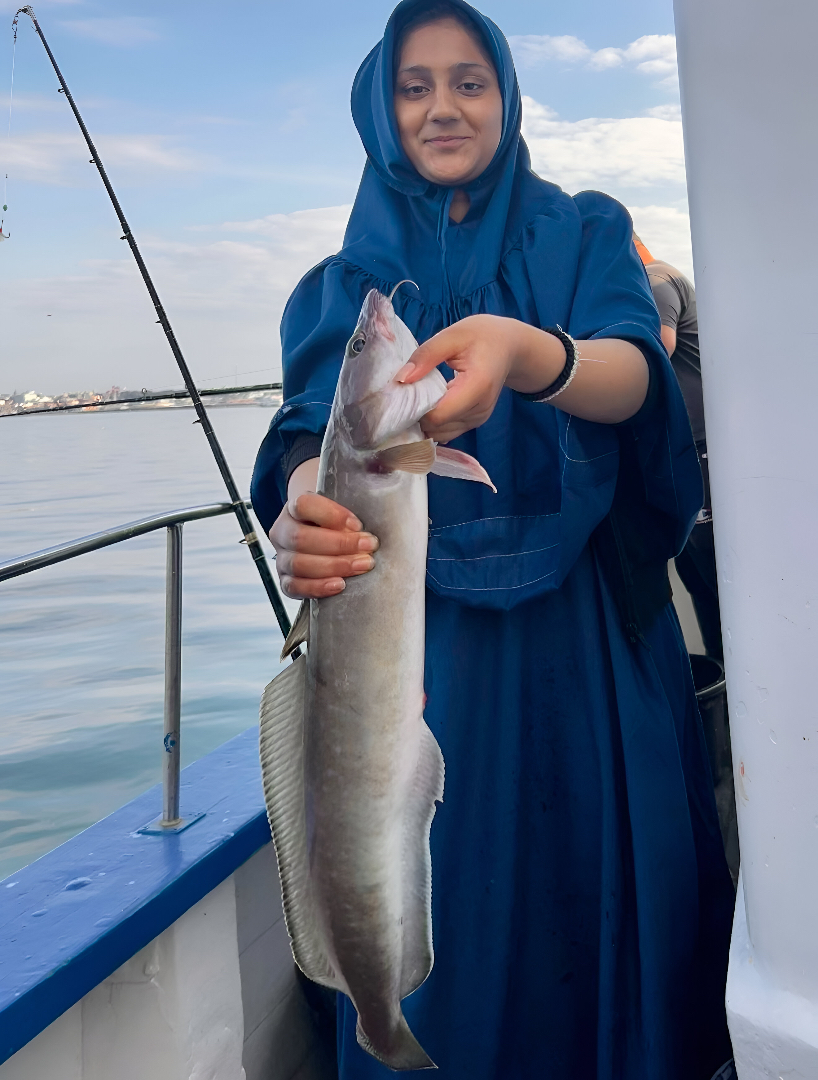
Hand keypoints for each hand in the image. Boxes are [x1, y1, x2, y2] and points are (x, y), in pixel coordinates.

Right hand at [270, 461, 378, 598]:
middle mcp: (283, 531)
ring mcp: (282, 558)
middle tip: (370, 546)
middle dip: (339, 545)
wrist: (324, 539)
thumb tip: (395, 465)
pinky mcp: (286, 581)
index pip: (304, 505)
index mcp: (294, 507)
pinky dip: (317, 588)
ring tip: (363, 565)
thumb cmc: (342, 521)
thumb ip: (362, 490)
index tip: (358, 524)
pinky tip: (339, 585)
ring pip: (298, 564)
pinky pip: (294, 588)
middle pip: (301, 538)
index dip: (331, 514)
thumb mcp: (347, 502)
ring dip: (334, 566)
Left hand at [398, 314, 649, 429]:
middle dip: (414, 416)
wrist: (510, 346)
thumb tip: (401, 379)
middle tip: (397, 397)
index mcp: (476, 386)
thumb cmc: (481, 335)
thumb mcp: (453, 335)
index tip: (395, 396)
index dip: (413, 410)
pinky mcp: (474, 422)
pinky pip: (447, 431)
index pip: (437, 415)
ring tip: (410, 399)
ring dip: (422, 421)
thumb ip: (426, 356)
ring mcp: (478, 419)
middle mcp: (479, 409)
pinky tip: (422, 406)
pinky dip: (432, 422)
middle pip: (437, 427)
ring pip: (440, 433)